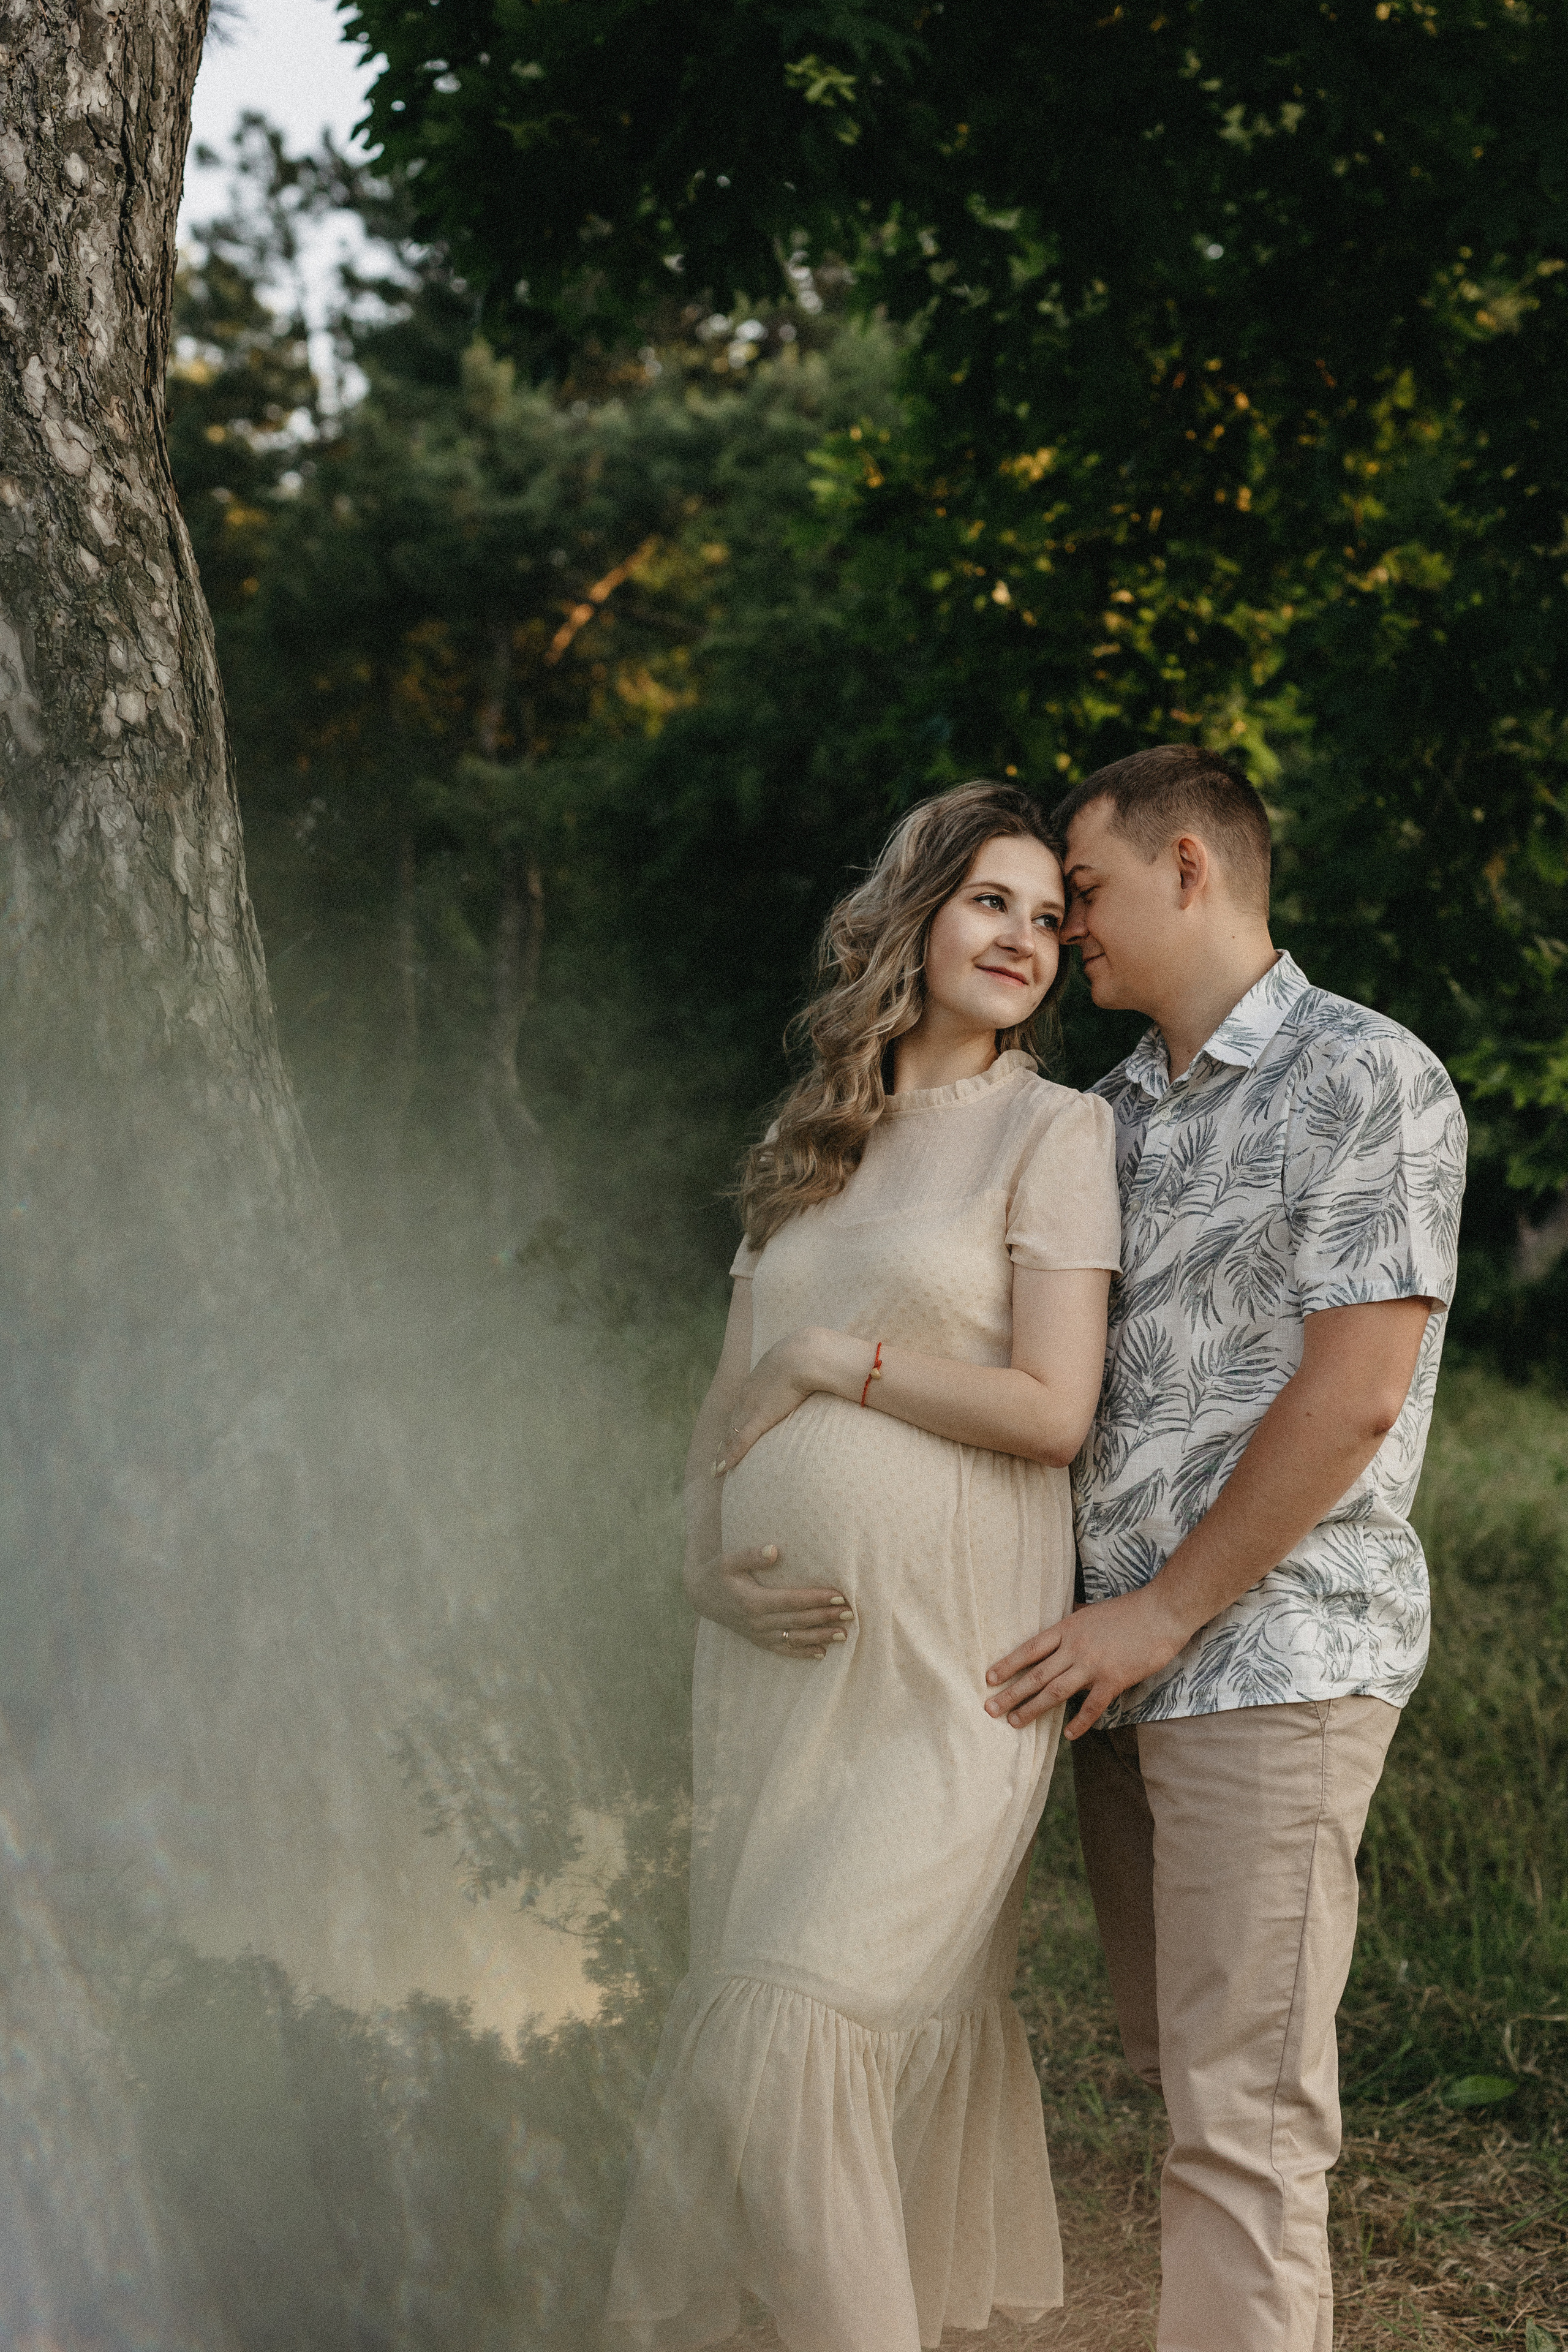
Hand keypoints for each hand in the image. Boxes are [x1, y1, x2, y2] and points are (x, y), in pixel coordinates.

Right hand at [683, 1542, 854, 1660]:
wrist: (701, 1595)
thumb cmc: (718, 1572)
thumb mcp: (729, 1560)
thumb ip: (751, 1555)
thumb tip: (774, 1550)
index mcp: (753, 1601)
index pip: (792, 1601)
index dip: (816, 1598)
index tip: (839, 1595)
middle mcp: (758, 1622)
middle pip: (798, 1620)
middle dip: (825, 1617)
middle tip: (850, 1612)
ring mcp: (758, 1634)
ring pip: (794, 1638)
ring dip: (820, 1636)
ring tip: (843, 1634)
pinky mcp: (758, 1640)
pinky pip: (783, 1650)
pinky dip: (802, 1652)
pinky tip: (822, 1652)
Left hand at [714, 1329, 852, 1475]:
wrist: (808, 1355)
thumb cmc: (813, 1356)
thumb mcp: (805, 1363)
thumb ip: (809, 1372)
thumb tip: (825, 1375)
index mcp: (760, 1378)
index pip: (745, 1403)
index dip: (740, 1418)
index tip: (735, 1429)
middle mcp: (750, 1392)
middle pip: (734, 1418)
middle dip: (727, 1435)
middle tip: (720, 1451)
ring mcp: (752, 1406)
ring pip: (733, 1431)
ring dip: (725, 1448)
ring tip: (719, 1464)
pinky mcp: (758, 1419)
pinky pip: (739, 1442)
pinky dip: (729, 1456)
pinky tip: (720, 1470)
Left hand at [984, 1586, 1190, 1735]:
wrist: (1161, 1611)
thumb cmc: (1128, 1610)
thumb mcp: (1091, 1611)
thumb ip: (1074, 1621)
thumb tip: (1063, 1621)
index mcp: (1067, 1628)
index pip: (1029, 1649)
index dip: (1008, 1664)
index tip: (989, 1678)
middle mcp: (1074, 1647)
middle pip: (1035, 1674)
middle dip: (1010, 1693)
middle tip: (989, 1709)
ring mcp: (1093, 1664)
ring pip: (1055, 1691)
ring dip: (1032, 1709)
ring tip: (1014, 1722)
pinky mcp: (1114, 1679)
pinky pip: (1092, 1706)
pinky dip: (1079, 1722)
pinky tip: (1067, 1735)